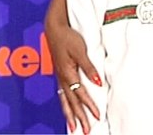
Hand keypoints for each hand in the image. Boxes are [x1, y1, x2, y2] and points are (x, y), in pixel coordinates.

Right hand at [44, 18, 102, 133]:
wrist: (54, 28)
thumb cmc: (68, 37)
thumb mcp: (81, 50)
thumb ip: (89, 67)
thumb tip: (98, 82)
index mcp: (68, 73)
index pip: (81, 95)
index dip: (89, 106)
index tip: (97, 116)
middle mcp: (63, 78)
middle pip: (72, 103)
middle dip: (79, 118)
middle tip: (86, 130)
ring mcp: (60, 77)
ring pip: (65, 101)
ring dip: (70, 115)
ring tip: (73, 128)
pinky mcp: (60, 74)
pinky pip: (62, 94)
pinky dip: (65, 105)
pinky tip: (67, 109)